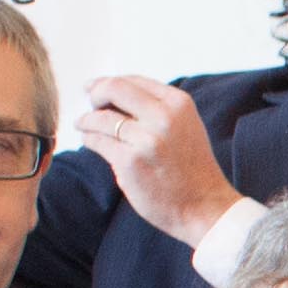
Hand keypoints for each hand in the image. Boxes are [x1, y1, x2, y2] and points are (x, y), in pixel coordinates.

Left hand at [71, 74, 235, 240]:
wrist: (205, 207)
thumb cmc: (192, 169)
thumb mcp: (185, 127)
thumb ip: (158, 108)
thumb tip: (113, 92)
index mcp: (179, 103)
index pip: (133, 80)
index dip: (109, 83)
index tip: (95, 88)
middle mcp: (164, 116)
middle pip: (113, 89)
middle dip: (95, 94)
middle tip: (89, 104)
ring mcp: (146, 139)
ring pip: (100, 117)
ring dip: (85, 120)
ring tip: (82, 125)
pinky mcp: (129, 161)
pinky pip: (97, 141)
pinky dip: (88, 139)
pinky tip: (90, 141)